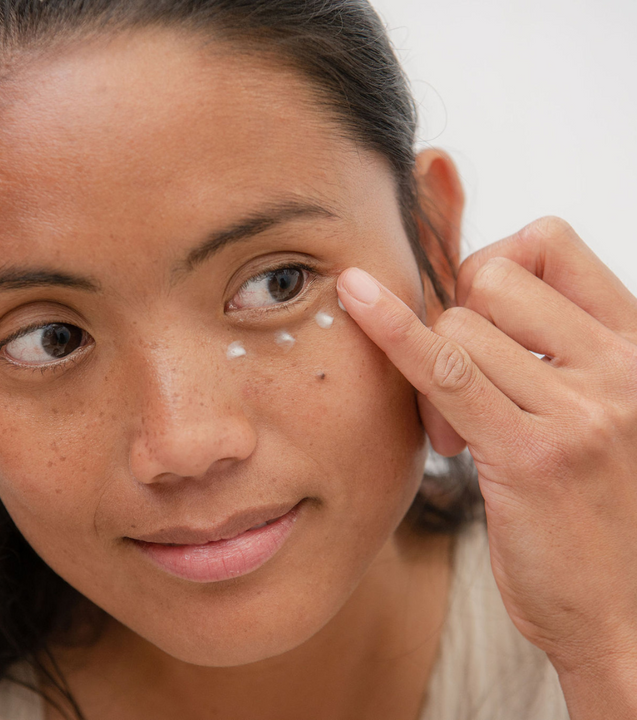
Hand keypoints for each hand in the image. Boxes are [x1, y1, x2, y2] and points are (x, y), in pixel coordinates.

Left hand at [336, 217, 636, 715]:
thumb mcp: (592, 409)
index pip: (550, 240)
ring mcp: (580, 408)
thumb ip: (543, 350)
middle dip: (454, 319)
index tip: (476, 309)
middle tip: (458, 388)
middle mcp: (620, 365)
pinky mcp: (532, 453)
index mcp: (636, 343)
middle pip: (492, 279)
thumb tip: (462, 299)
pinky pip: (443, 369)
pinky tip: (355, 299)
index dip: (494, 260)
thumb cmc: (592, 508)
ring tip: (454, 433)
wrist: (622, 612)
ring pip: (460, 327)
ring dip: (433, 368)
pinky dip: (392, 332)